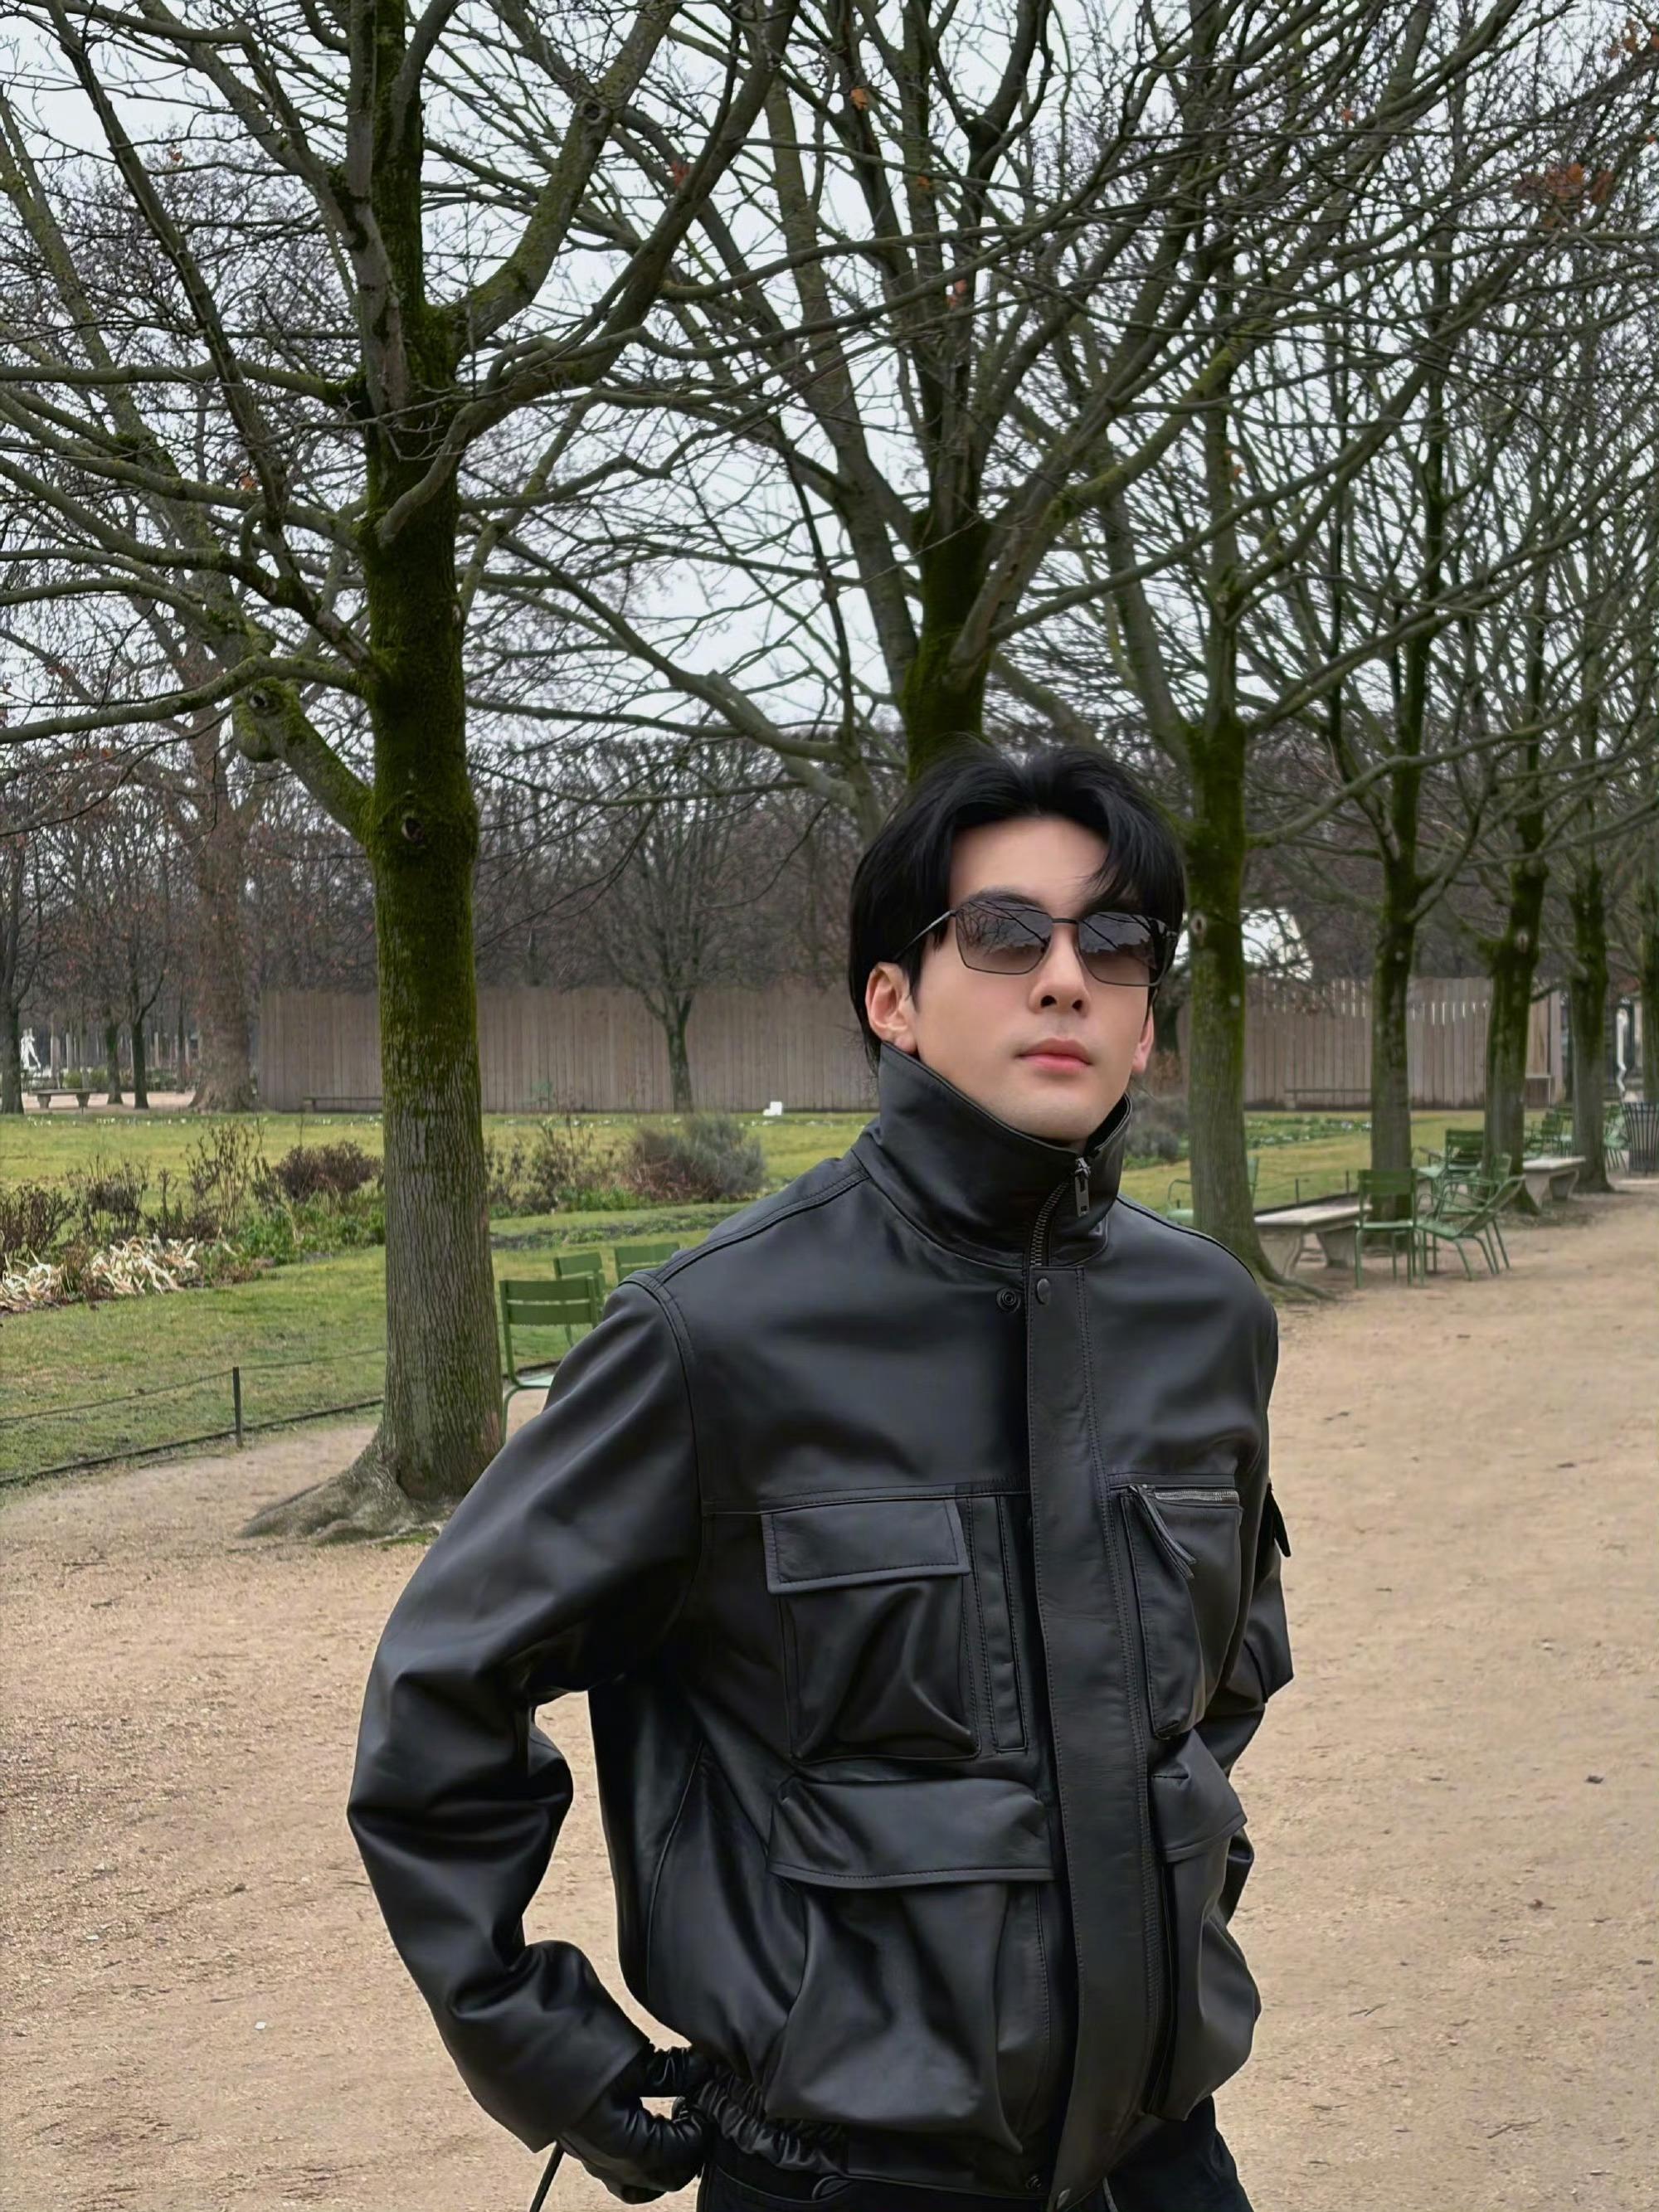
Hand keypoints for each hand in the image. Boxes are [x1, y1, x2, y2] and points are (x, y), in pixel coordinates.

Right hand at [560, 2045, 711, 2202]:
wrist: (510, 2025)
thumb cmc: (565, 2040)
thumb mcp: (629, 2055)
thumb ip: (671, 2072)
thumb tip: (703, 2070)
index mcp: (619, 2145)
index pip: (677, 2157)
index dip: (700, 2132)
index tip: (709, 2103)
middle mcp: (601, 2159)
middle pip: (659, 2178)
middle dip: (686, 2151)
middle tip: (697, 2113)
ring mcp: (584, 2151)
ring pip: (634, 2179)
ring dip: (662, 2157)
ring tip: (673, 2118)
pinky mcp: (575, 2136)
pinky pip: (614, 2164)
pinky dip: (639, 2152)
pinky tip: (644, 2117)